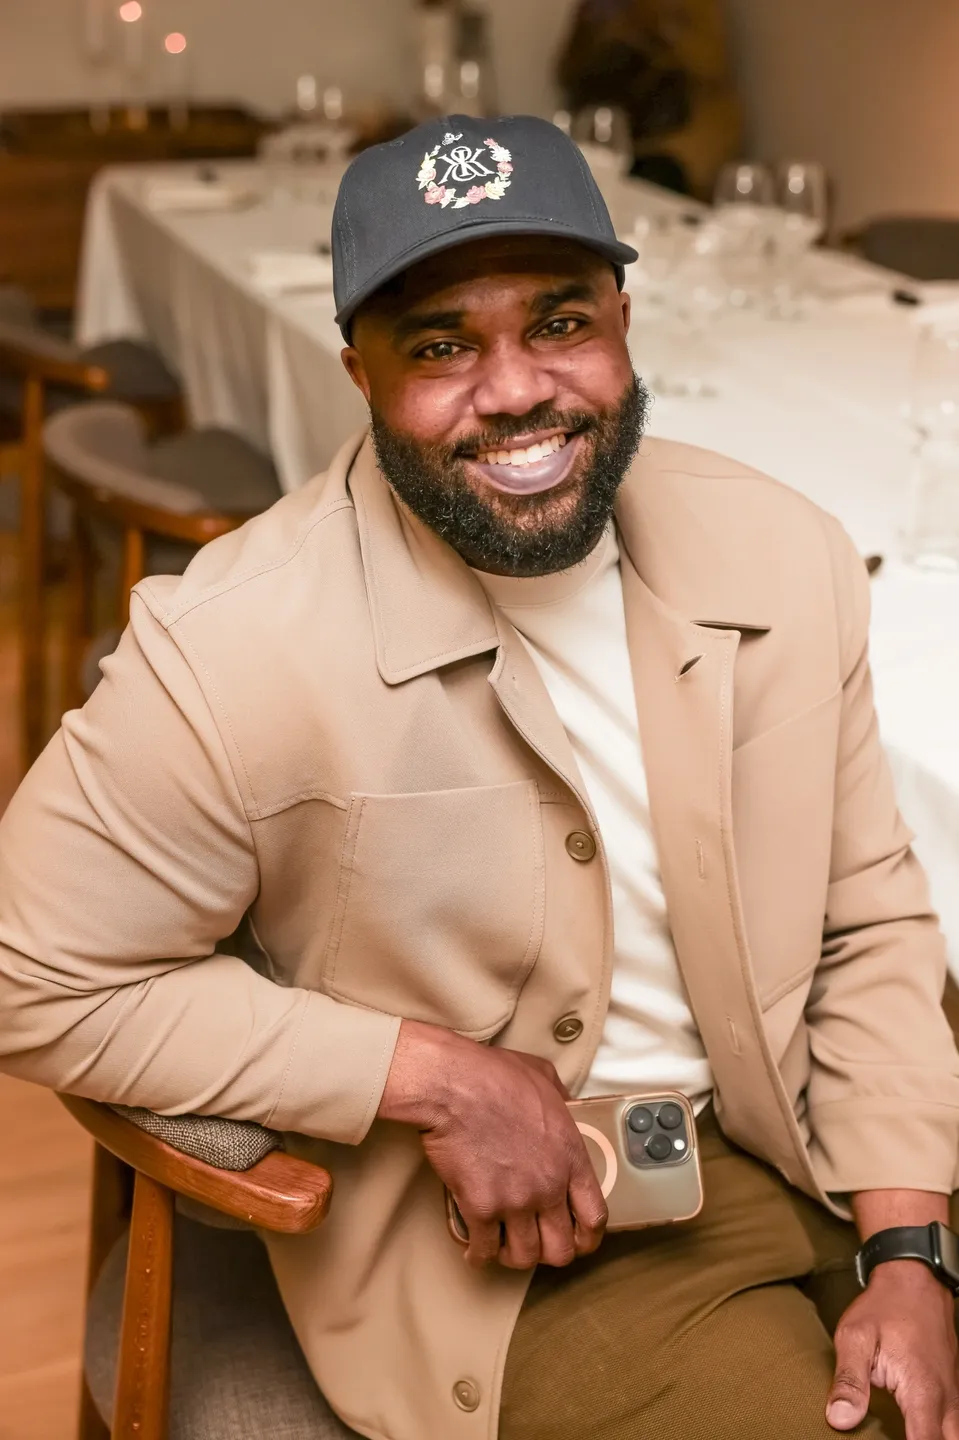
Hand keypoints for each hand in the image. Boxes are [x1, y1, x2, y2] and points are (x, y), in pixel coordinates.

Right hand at [377, 1019, 607, 1269]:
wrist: (452, 1084)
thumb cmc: (494, 1075)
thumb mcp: (544, 1077)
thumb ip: (563, 1099)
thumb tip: (567, 1104)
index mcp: (570, 1157)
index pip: (595, 1216)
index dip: (589, 1238)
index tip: (580, 1241)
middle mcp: (548, 1186)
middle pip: (561, 1249)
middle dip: (550, 1251)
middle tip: (537, 1242)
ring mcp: (514, 1201)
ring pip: (525, 1257)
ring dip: (514, 1255)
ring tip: (505, 1245)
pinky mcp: (480, 1208)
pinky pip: (484, 1250)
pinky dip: (479, 1255)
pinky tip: (475, 1250)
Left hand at [827, 1262, 958, 1438]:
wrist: (915, 1279)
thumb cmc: (884, 1306)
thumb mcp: (855, 1337)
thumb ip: (849, 1381)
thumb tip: (840, 1420)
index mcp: (922, 1393)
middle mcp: (946, 1401)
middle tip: (892, 1435)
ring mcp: (953, 1396)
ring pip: (954, 1437)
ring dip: (933, 1439)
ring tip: (903, 1431)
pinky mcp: (952, 1391)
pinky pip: (953, 1426)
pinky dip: (940, 1433)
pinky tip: (915, 1429)